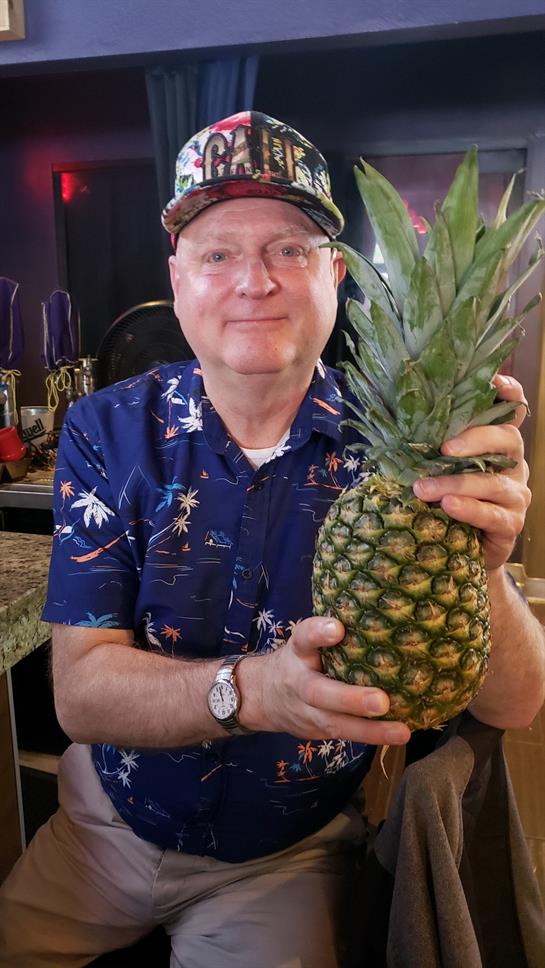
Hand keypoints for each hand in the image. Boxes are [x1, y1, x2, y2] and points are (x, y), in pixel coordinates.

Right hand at [239, 616, 410, 744]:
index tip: (337, 629)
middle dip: (351, 699)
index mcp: (298, 652)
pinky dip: (371, 736)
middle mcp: (299, 682)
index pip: (304, 638)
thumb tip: (378, 615)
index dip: (319, 632)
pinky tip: (398, 734)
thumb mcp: (304, 643)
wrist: (262, 696)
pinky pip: (344, 734)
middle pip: (320, 692)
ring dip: (370, 730)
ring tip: (401, 731)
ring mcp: (306, 711)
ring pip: (335, 723)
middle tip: (382, 701)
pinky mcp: (316, 731)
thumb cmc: (298, 661)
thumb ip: (328, 634)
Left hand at [413, 375, 530, 571]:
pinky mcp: (511, 524)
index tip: (494, 382)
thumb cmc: (443, 502)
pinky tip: (449, 505)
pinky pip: (493, 514)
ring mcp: (515, 495)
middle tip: (443, 448)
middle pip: (508, 440)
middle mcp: (512, 465)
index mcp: (496, 444)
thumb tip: (390, 421)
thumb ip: (428, 447)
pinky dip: (470, 508)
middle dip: (476, 439)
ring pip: (494, 482)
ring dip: (457, 482)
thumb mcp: (436, 469)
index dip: (510, 393)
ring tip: (423, 488)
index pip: (512, 412)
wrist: (459, 553)